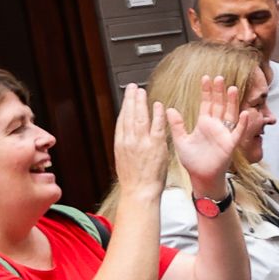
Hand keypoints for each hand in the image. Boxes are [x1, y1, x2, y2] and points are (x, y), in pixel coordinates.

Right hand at [109, 82, 173, 200]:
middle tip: (133, 88)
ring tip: (142, 91)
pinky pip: (157, 126)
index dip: (124, 106)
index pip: (121, 120)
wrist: (140, 191)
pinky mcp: (155, 145)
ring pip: (140, 117)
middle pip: (128, 115)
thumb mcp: (123, 159)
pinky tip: (158, 105)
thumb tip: (127, 135)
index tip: (126, 97)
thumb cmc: (134, 179)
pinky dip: (157, 114)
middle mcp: (129, 140)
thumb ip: (126, 145)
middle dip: (131, 100)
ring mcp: (142, 142)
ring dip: (141, 102)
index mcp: (120, 144)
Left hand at [169, 75, 246, 194]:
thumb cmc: (192, 160)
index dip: (206, 91)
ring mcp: (224, 134)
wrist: (201, 176)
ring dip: (231, 102)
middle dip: (219, 92)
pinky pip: (238, 132)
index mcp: (204, 124)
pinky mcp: (230, 144)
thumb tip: (168, 109)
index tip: (206, 78)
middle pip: (219, 105)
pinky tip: (243, 114)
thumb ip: (176, 125)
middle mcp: (216, 126)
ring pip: (230, 114)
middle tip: (219, 78)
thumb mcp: (180, 140)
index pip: (206, 103)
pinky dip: (242, 123)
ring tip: (231, 89)